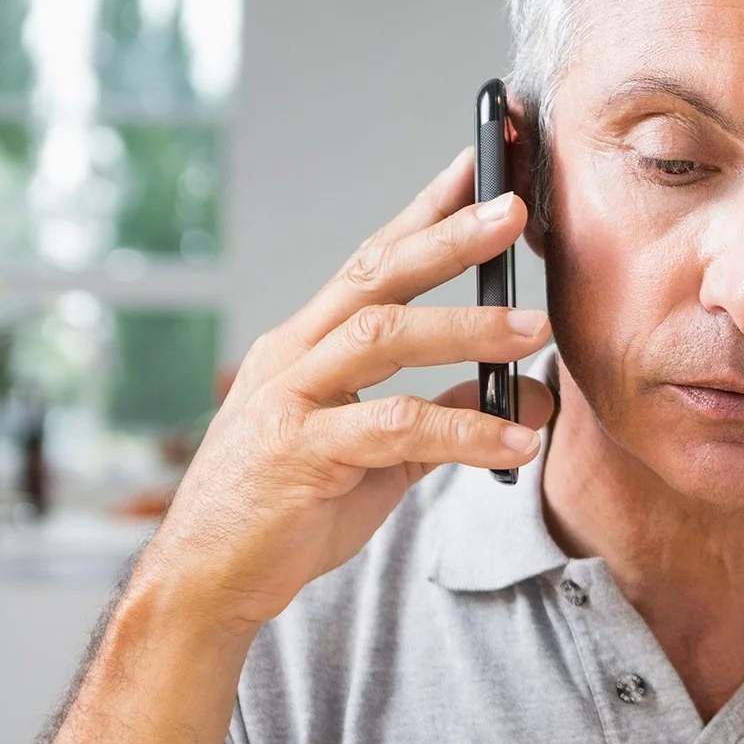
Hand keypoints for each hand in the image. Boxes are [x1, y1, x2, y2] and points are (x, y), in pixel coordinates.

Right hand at [139, 149, 555, 629]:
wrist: (209, 579)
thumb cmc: (292, 508)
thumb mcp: (384, 454)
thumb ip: (448, 414)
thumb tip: (531, 392)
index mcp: (312, 344)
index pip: (376, 258)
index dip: (430, 209)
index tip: (485, 164)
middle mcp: (296, 356)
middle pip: (376, 275)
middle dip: (447, 237)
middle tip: (513, 210)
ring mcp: (291, 401)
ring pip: (381, 337)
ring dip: (464, 326)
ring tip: (533, 327)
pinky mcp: (298, 456)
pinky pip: (393, 430)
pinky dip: (463, 429)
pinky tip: (518, 442)